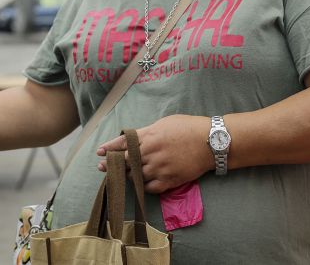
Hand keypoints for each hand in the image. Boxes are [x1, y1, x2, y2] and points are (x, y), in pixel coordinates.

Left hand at [96, 115, 212, 193]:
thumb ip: (147, 132)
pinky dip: (143, 186)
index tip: (99, 152)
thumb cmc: (188, 127)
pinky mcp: (169, 180)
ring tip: (123, 175)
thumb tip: (133, 139)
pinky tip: (142, 183)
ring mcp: (159, 167)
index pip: (123, 142)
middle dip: (112, 164)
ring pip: (136, 176)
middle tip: (102, 168)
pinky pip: (149, 188)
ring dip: (128, 175)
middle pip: (126, 161)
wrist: (210, 141)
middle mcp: (151, 152)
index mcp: (149, 135)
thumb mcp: (164, 123)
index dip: (109, 147)